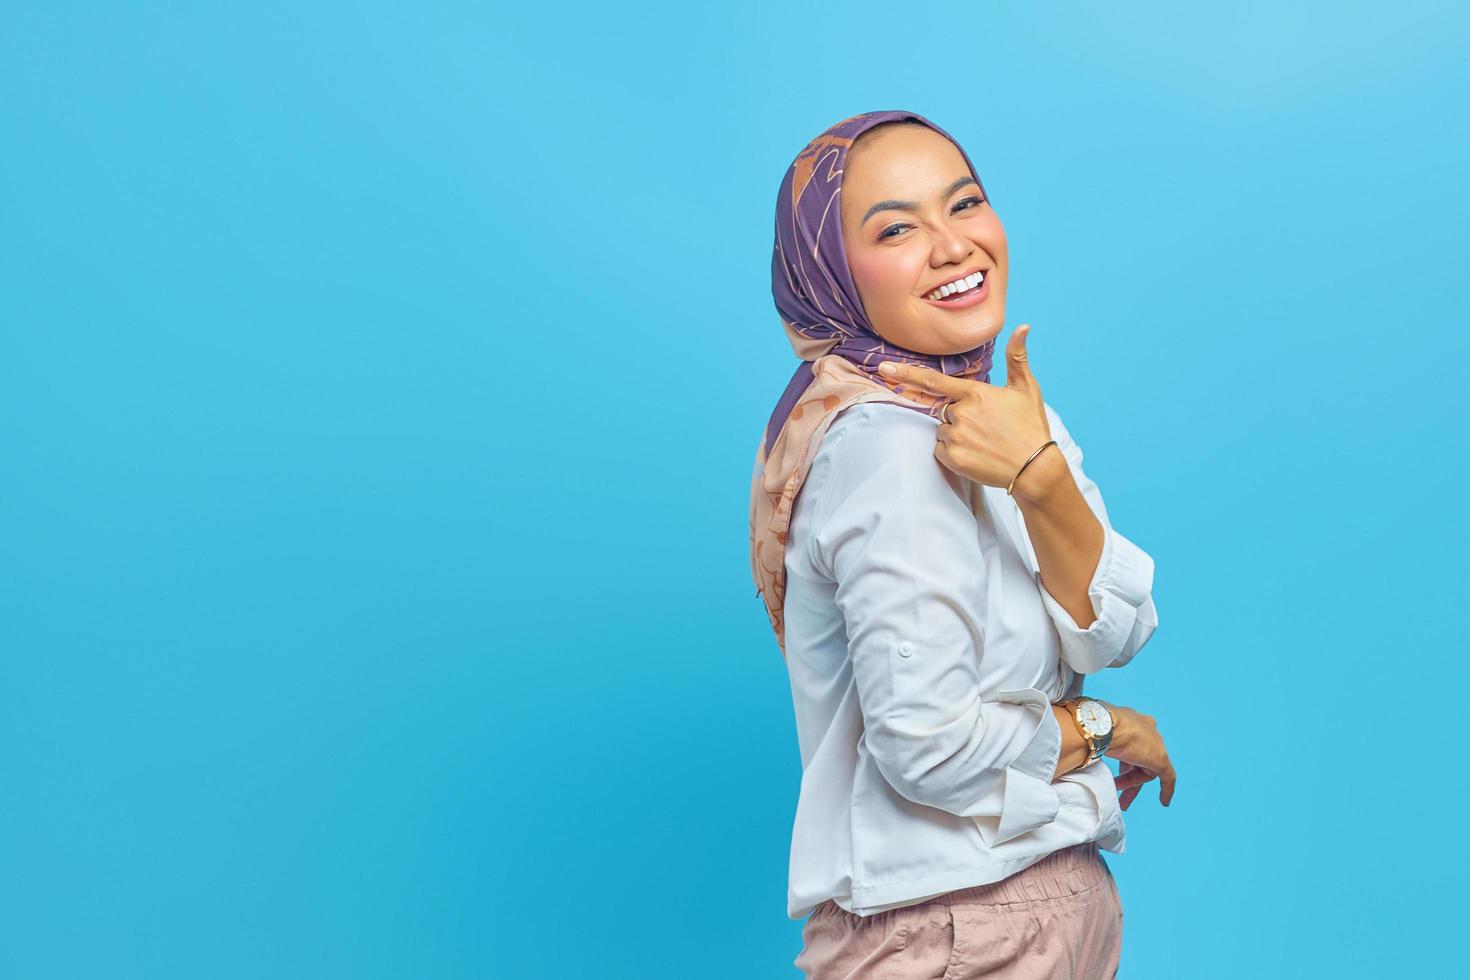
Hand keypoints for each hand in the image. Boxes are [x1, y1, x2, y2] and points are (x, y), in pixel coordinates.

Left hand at [877, 324, 1055, 492]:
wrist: (1036, 468)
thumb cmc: (1031, 426)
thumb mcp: (1026, 389)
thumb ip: (1017, 358)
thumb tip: (1023, 327)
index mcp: (976, 394)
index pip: (934, 380)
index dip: (906, 373)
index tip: (884, 368)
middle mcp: (962, 413)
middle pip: (943, 410)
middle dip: (959, 416)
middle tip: (986, 427)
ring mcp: (956, 436)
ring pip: (942, 430)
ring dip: (956, 435)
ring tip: (983, 441)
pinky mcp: (953, 458)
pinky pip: (941, 450)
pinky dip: (953, 453)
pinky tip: (976, 454)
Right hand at [1102, 703, 1175, 810]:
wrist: (1102, 724)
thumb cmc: (1092, 726)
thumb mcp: (1093, 732)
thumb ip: (1093, 740)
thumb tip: (1078, 748)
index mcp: (1131, 720)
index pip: (1130, 743)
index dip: (1123, 759)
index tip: (1117, 771)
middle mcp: (1145, 728)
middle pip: (1139, 758)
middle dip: (1128, 776)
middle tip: (1117, 788)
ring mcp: (1154, 743)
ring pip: (1146, 769)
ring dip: (1132, 785)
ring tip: (1122, 801)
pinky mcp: (1160, 758)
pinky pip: (1167, 777)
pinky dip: (1166, 790)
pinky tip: (1164, 802)